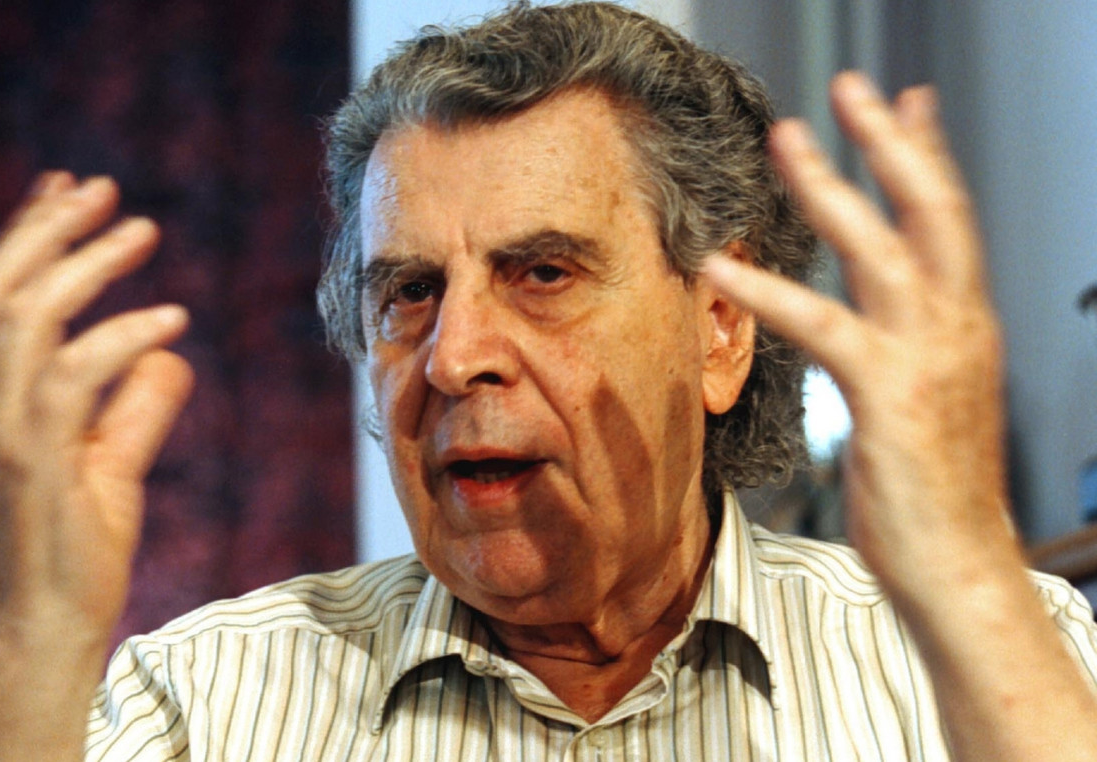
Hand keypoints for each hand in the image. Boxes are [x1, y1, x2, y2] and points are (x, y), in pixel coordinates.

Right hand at [0, 172, 192, 642]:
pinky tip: (171, 319)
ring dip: (84, 265)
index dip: (27, 235)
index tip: (68, 189)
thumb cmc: (78, 544)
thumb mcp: (111, 460)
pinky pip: (73, 377)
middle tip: (104, 189)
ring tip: (142, 229)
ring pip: (26, 318)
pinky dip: (120, 338)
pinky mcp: (32, 461)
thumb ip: (135, 404)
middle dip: (48, 230)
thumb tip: (170, 353)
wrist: (49, 622)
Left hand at [703, 72, 1096, 761]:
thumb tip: (876, 324)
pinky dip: (769, 290)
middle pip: (931, 208)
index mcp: (967, 327)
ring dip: (830, 186)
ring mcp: (930, 356)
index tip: (907, 104)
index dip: (928, 156)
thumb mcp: (929, 406)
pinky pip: (822, 325)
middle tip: (852, 84)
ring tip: (785, 138)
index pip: (951, 221)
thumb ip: (907, 353)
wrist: (960, 571)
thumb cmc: (933, 496)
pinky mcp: (890, 394)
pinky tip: (722, 264)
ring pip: (879, 247)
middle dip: (891, 139)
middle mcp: (959, 327)